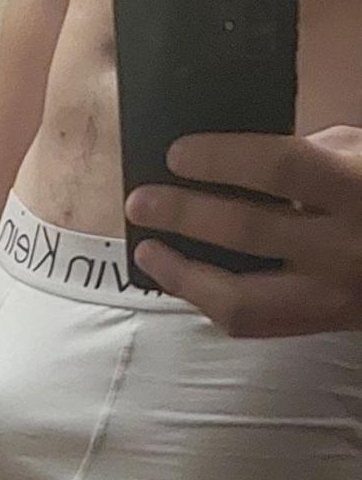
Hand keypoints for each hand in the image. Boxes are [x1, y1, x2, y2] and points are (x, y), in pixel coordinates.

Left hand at [124, 125, 361, 336]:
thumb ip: (309, 155)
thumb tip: (234, 168)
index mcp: (359, 187)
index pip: (280, 168)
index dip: (222, 159)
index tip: (177, 154)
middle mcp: (344, 246)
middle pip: (247, 231)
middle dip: (184, 214)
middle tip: (140, 201)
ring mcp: (330, 295)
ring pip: (240, 300)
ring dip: (182, 274)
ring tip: (148, 250)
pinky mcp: (318, 325)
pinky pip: (251, 322)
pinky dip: (208, 299)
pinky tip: (183, 278)